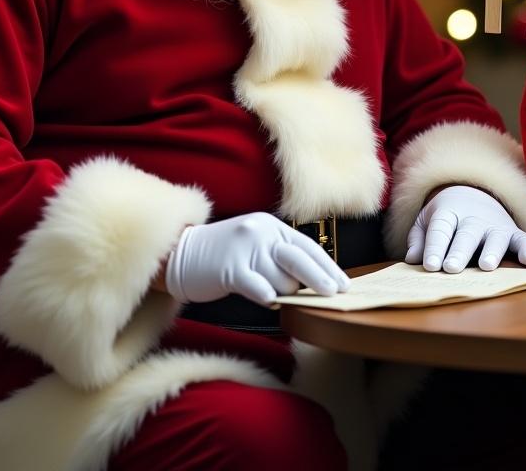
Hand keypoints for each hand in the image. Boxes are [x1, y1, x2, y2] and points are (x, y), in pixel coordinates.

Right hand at [164, 212, 349, 306]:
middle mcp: (261, 232)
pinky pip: (259, 287)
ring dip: (283, 294)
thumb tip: (314, 280)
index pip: (307, 246)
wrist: (182, 254)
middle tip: (335, 295)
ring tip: (272, 294)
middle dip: (321, 279)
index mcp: (271, 226)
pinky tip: (269, 300)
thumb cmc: (224, 255)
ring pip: (281, 280)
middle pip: (300, 259)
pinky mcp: (230, 268)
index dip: (327, 266)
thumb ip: (281, 256)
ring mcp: (245, 248)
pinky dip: (267, 296)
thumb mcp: (256, 244)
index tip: (343, 283)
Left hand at [405, 185, 525, 272]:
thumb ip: (419, 239)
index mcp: (448, 211)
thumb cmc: (446, 216)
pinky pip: (523, 239)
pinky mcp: (513, 232)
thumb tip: (413, 259)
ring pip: (494, 237)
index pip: (440, 229)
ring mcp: (495, 224)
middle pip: (466, 234)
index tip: (429, 266)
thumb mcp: (427, 220)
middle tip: (451, 268)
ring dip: (492, 251)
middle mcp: (473, 217)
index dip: (434, 247)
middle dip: (459, 251)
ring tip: (487, 266)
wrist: (474, 193)